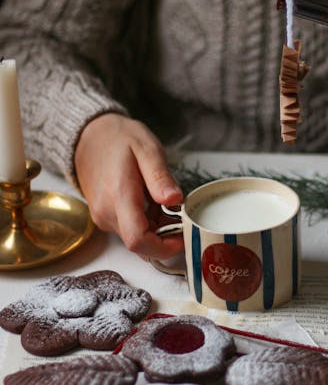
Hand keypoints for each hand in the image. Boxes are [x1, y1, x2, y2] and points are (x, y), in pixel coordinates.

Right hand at [75, 113, 183, 260]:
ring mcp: (103, 217)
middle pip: (140, 244)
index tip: (182, 236)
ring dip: (157, 229)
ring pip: (136, 238)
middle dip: (165, 237)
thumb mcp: (147, 149)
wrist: (89, 136)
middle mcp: (107, 213)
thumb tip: (175, 200)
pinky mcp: (104, 216)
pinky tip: (153, 202)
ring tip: (166, 202)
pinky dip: (147, 223)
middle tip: (181, 214)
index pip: (138, 240)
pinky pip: (129, 229)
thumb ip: (160, 177)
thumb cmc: (119, 139)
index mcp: (119, 196)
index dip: (163, 247)